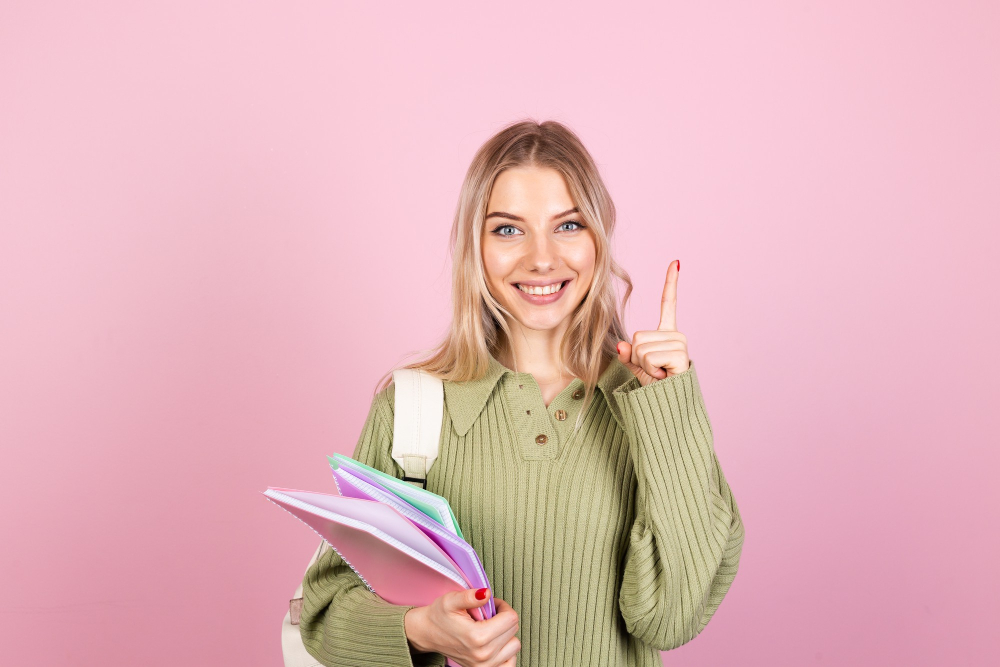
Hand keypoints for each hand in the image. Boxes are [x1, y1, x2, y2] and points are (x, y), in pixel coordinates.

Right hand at [404, 587, 519, 666]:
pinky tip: (496, 644)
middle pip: (513, 631)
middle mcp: (483, 655)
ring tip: (491, 629)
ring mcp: (484, 666)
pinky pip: (510, 663)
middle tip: (488, 615)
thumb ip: (470, 596)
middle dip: (504, 618)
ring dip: (506, 635)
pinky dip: (507, 653)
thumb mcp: (451, 600)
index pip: (510, 618)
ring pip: (514, 646)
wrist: (428, 634)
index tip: (492, 605)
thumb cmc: (439, 616)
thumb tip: (486, 593)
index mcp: (477, 637)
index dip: (503, 607)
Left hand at [617, 259, 689, 385]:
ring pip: (641, 348)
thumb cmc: (652, 390)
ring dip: (643, 366)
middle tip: (653, 371)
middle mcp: (676, 336)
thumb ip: (628, 354)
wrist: (667, 409)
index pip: (668, 304)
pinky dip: (649, 371)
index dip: (671, 282)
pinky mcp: (680, 356)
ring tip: (658, 375)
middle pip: (638, 336)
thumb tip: (622, 346)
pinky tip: (663, 377)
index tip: (676, 261)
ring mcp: (680, 345)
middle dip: (637, 358)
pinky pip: (649, 357)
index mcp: (667, 334)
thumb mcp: (635, 368)